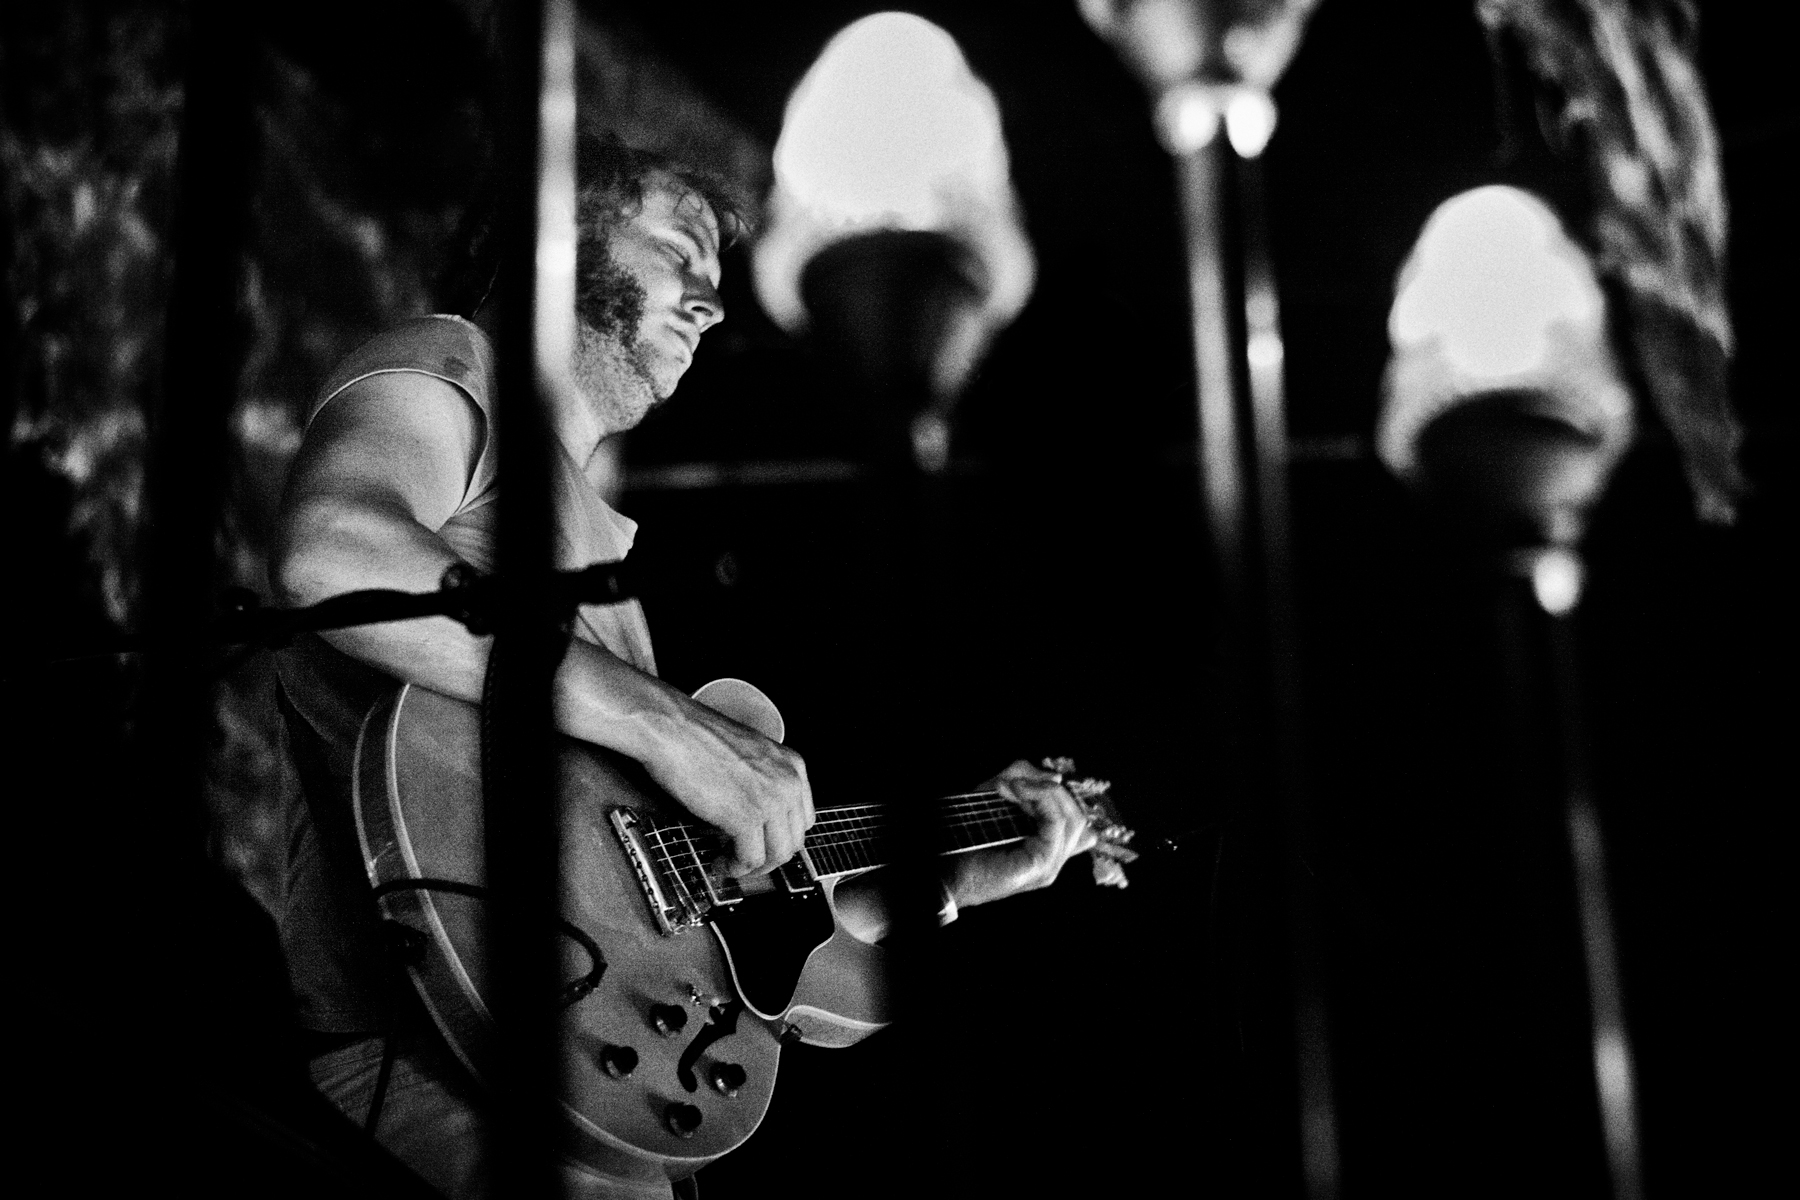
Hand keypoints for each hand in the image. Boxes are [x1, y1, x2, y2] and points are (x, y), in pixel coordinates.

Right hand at [641, 696, 814, 875]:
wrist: (671, 728)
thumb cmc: (696, 737)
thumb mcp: (746, 756)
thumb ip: (761, 784)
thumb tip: (755, 820)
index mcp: (792, 765)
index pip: (802, 818)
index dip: (780, 838)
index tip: (762, 845)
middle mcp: (789, 781)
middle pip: (794, 840)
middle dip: (769, 857)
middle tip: (744, 860)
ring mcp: (771, 800)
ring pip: (778, 854)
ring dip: (753, 867)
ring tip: (730, 864)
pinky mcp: (747, 817)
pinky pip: (751, 859)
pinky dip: (735, 868)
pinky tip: (721, 863)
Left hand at [945, 760, 1097, 909]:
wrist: (947, 870)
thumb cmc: (968, 837)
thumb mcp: (997, 797)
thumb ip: (1021, 778)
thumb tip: (1054, 776)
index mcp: (1047, 846)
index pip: (1075, 816)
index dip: (1053, 792)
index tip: (1016, 783)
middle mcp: (1054, 858)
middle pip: (1078, 816)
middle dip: (1049, 790)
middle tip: (1014, 783)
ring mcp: (1052, 865)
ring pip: (1074, 819)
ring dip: (1044, 793)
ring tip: (1014, 787)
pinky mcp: (1043, 865)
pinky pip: (1058, 824)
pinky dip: (1041, 800)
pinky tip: (1016, 792)